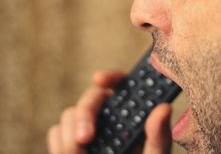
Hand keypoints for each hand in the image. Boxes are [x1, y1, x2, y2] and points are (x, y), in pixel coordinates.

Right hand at [46, 70, 171, 153]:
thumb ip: (159, 135)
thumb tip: (164, 108)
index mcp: (130, 111)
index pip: (120, 83)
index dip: (110, 77)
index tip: (99, 79)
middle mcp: (108, 113)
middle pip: (90, 98)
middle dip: (84, 114)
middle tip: (85, 137)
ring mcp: (87, 125)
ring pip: (69, 115)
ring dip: (70, 137)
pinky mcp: (68, 138)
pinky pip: (56, 133)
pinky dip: (59, 144)